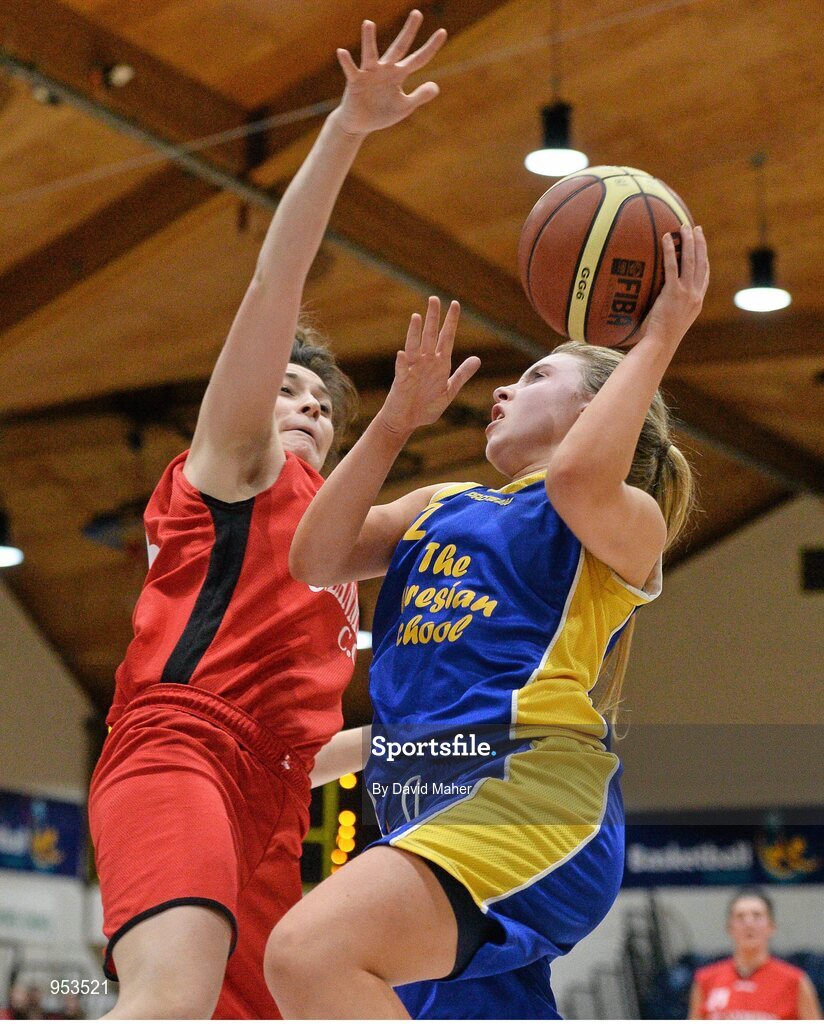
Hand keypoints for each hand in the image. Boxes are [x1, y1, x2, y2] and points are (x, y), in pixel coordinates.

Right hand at [334, 10, 446, 135]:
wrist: (360, 124)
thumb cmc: (382, 113)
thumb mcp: (404, 107)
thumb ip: (419, 96)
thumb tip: (436, 86)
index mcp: (398, 74)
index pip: (418, 59)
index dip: (430, 48)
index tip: (442, 31)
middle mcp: (385, 69)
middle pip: (399, 48)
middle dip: (408, 32)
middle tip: (418, 13)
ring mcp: (369, 74)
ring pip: (371, 54)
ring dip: (369, 40)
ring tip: (368, 23)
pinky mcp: (355, 82)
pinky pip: (351, 70)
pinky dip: (346, 62)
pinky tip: (342, 52)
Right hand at [378, 297, 480, 436]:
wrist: (407, 421)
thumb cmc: (426, 407)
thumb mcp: (449, 390)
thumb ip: (462, 375)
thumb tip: (477, 359)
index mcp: (440, 364)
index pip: (447, 338)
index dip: (451, 322)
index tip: (455, 304)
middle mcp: (426, 362)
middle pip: (430, 336)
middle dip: (433, 318)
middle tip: (434, 298)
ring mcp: (413, 369)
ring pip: (414, 347)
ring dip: (415, 332)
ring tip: (416, 317)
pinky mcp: (402, 381)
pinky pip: (402, 370)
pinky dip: (402, 362)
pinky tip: (403, 354)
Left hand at [639, 224, 708, 346]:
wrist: (660, 345)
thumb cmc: (660, 338)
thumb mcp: (672, 320)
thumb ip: (671, 307)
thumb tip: (659, 300)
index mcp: (697, 302)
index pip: (704, 276)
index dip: (704, 258)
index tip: (702, 246)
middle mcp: (696, 295)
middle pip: (701, 263)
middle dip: (700, 243)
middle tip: (696, 228)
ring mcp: (686, 293)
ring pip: (691, 261)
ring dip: (689, 241)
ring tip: (684, 227)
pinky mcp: (674, 292)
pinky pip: (672, 266)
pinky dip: (670, 250)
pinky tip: (667, 238)